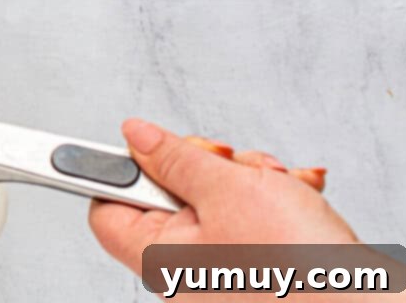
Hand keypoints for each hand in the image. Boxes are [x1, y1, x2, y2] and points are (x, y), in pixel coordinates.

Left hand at [90, 119, 355, 279]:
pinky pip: (246, 216)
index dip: (125, 167)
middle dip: (205, 163)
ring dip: (247, 177)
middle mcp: (180, 267)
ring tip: (277, 184)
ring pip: (213, 197)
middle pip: (167, 190)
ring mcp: (216, 269)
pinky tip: (296, 193)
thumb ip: (175, 158)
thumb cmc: (298, 269)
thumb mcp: (227, 189)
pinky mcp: (251, 266)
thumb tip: (136, 136)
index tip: (149, 144)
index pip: (106, 202)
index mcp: (155, 254)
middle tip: (229, 163)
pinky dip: (271, 197)